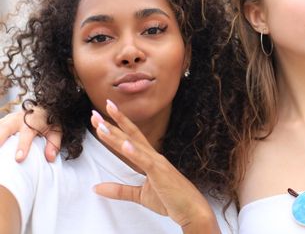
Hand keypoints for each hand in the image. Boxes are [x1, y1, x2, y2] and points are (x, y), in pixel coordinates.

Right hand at [0, 107, 60, 162]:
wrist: (42, 107)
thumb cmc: (48, 122)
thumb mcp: (56, 130)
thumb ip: (54, 143)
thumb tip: (50, 158)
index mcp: (32, 121)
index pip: (27, 134)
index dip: (23, 146)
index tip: (19, 159)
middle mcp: (17, 119)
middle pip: (5, 128)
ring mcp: (7, 119)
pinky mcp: (2, 122)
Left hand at [91, 100, 219, 232]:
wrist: (192, 210)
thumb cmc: (172, 200)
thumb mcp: (140, 195)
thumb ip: (119, 190)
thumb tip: (96, 187)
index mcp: (150, 159)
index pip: (130, 139)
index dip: (115, 127)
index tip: (100, 118)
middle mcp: (154, 156)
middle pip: (129, 136)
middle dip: (112, 123)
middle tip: (95, 112)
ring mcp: (157, 162)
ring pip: (133, 145)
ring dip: (117, 135)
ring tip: (101, 125)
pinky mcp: (160, 172)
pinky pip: (145, 161)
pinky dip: (134, 152)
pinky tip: (125, 144)